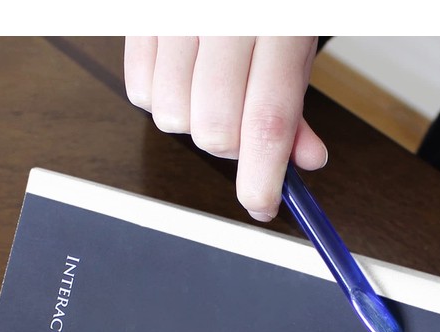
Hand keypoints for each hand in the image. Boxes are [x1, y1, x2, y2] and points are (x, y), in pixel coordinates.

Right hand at [124, 36, 327, 220]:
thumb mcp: (297, 37)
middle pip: (214, 130)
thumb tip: (302, 161)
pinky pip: (138, 90)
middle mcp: (222, 18)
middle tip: (244, 127)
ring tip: (213, 89)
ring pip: (172, 117)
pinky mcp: (139, 16)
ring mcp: (175, 15)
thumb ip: (296, 102)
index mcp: (278, 22)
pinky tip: (184, 74)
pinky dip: (160, 99)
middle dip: (231, 148)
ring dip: (194, 123)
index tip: (261, 205)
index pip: (267, 121)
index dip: (262, 177)